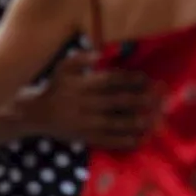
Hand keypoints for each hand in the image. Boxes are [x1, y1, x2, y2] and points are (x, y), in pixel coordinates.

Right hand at [25, 50, 157, 149]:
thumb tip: (100, 54)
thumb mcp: (62, 68)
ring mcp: (85, 122)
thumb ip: (81, 58)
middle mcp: (84, 104)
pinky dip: (123, 141)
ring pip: (114, 122)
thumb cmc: (54, 88)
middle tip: (159, 99)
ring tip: (155, 120)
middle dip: (139, 100)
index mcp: (81, 85)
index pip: (110, 81)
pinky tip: (139, 139)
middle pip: (116, 101)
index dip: (130, 80)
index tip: (147, 80)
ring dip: (136, 122)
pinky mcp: (85, 137)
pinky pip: (107, 140)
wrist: (36, 114)